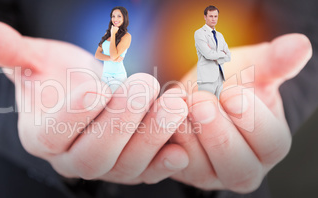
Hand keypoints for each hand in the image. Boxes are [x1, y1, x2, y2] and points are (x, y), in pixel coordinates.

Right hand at [0, 17, 189, 183]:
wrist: (89, 94)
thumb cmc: (61, 77)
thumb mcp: (36, 59)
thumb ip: (6, 49)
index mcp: (42, 135)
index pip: (53, 132)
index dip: (73, 113)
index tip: (95, 86)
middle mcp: (72, 159)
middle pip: (94, 153)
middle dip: (122, 120)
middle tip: (143, 85)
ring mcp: (106, 167)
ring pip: (127, 164)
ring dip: (153, 136)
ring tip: (172, 103)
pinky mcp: (134, 168)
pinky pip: (151, 172)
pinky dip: (167, 161)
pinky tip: (182, 146)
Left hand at [169, 34, 311, 192]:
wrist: (193, 91)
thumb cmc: (226, 82)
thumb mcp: (250, 67)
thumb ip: (273, 62)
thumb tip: (300, 46)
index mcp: (269, 144)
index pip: (270, 143)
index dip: (250, 118)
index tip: (230, 92)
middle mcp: (244, 167)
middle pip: (240, 167)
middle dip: (219, 133)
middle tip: (200, 101)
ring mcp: (212, 174)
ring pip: (205, 171)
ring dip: (191, 136)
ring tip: (182, 104)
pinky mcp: (184, 171)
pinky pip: (175, 166)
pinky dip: (169, 142)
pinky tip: (164, 117)